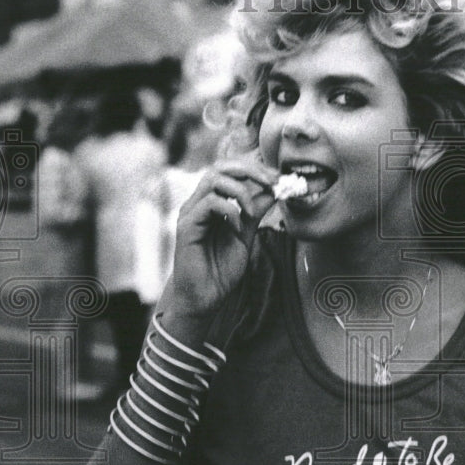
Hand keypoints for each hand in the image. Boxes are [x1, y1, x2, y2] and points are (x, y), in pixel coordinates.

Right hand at [163, 156, 278, 325]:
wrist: (205, 298)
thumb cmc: (221, 269)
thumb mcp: (246, 235)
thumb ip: (256, 212)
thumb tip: (274, 190)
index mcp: (211, 202)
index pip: (230, 170)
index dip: (255, 169)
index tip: (278, 179)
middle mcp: (198, 203)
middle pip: (220, 167)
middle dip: (250, 170)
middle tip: (271, 183)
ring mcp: (191, 213)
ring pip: (213, 179)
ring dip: (241, 191)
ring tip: (253, 212)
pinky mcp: (186, 227)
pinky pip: (209, 203)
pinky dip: (230, 211)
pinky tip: (238, 228)